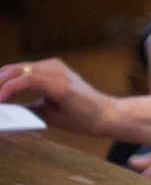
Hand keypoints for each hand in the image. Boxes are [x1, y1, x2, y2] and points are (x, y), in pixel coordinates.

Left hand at [0, 60, 116, 137]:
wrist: (106, 118)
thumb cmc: (80, 115)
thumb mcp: (45, 109)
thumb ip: (25, 105)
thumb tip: (2, 109)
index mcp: (50, 69)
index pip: (15, 70)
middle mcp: (52, 66)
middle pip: (11, 69)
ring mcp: (56, 72)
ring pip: (15, 72)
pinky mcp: (59, 83)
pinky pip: (26, 80)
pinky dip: (9, 89)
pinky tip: (0, 99)